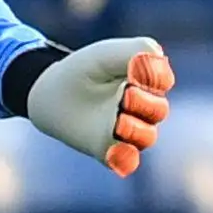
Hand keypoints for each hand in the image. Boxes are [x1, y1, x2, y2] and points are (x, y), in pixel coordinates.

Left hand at [26, 37, 175, 177]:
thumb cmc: (82, 71)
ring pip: (147, 137)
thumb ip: (136, 50)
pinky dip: (126, 159)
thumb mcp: (105, 54)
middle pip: (158, 110)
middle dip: (146, 103)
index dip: (156, 77)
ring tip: (119, 122)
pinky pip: (127, 161)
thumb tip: (160, 62)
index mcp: (144, 82)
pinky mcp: (112, 151)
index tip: (136, 71)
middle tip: (125, 95)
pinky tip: (117, 152)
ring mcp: (127, 132)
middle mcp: (141, 108)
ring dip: (137, 130)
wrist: (50, 95)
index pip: (162, 82)